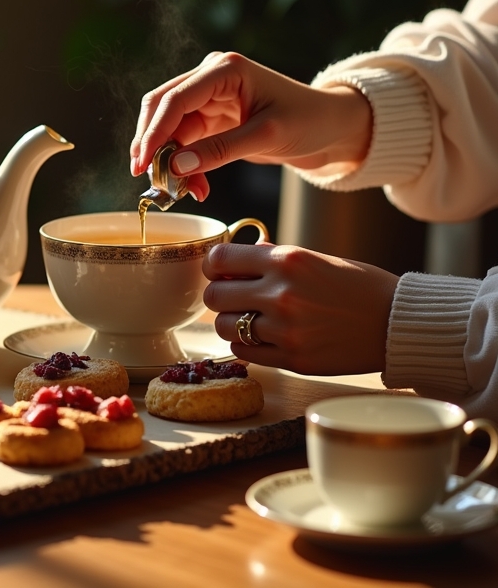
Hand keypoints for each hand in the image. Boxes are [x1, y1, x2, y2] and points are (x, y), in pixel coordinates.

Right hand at [129, 52, 372, 200]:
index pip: (175, 99)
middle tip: (148, 178)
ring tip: (181, 191)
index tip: (142, 163)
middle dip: (152, 144)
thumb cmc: (309, 121)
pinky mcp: (210, 117)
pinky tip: (194, 186)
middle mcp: (210, 77)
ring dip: (169, 159)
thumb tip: (176, 166)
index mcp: (225, 69)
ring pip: (169, 128)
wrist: (332, 127)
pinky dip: (184, 164)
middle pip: (161, 108)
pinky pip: (183, 141)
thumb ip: (220, 150)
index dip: (154, 132)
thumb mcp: (267, 137)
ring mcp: (208, 97)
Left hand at [202, 242, 397, 375]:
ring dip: (231, 323)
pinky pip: (244, 352)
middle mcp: (282, 293)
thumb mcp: (317, 259)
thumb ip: (274, 257)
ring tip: (251, 320)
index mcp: (287, 260)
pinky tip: (263, 338)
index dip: (214, 266)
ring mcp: (286, 329)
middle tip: (235, 298)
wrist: (398, 323)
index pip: (219, 258)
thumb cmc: (360, 286)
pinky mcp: (293, 359)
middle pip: (214, 296)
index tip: (222, 271)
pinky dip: (246, 345)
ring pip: (223, 327)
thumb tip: (241, 254)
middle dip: (221, 296)